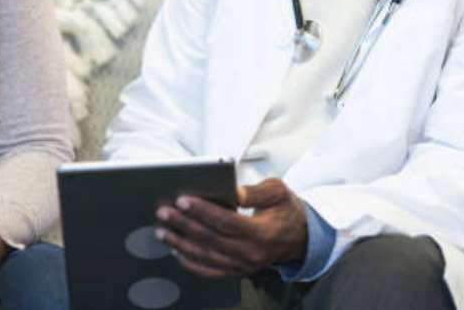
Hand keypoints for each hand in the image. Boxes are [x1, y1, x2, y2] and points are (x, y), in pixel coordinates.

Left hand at [154, 178, 307, 277]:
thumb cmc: (286, 211)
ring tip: (162, 230)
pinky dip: (191, 263)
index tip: (183, 200)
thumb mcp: (279, 192)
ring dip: (180, 244)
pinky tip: (176, 252)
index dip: (203, 211)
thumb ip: (255, 191)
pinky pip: (210, 271)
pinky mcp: (237, 271)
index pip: (226, 222)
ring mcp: (243, 265)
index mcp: (262, 233)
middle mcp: (251, 253)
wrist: (300, 238)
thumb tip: (233, 191)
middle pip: (211, 239)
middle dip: (184, 225)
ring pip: (206, 256)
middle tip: (164, 212)